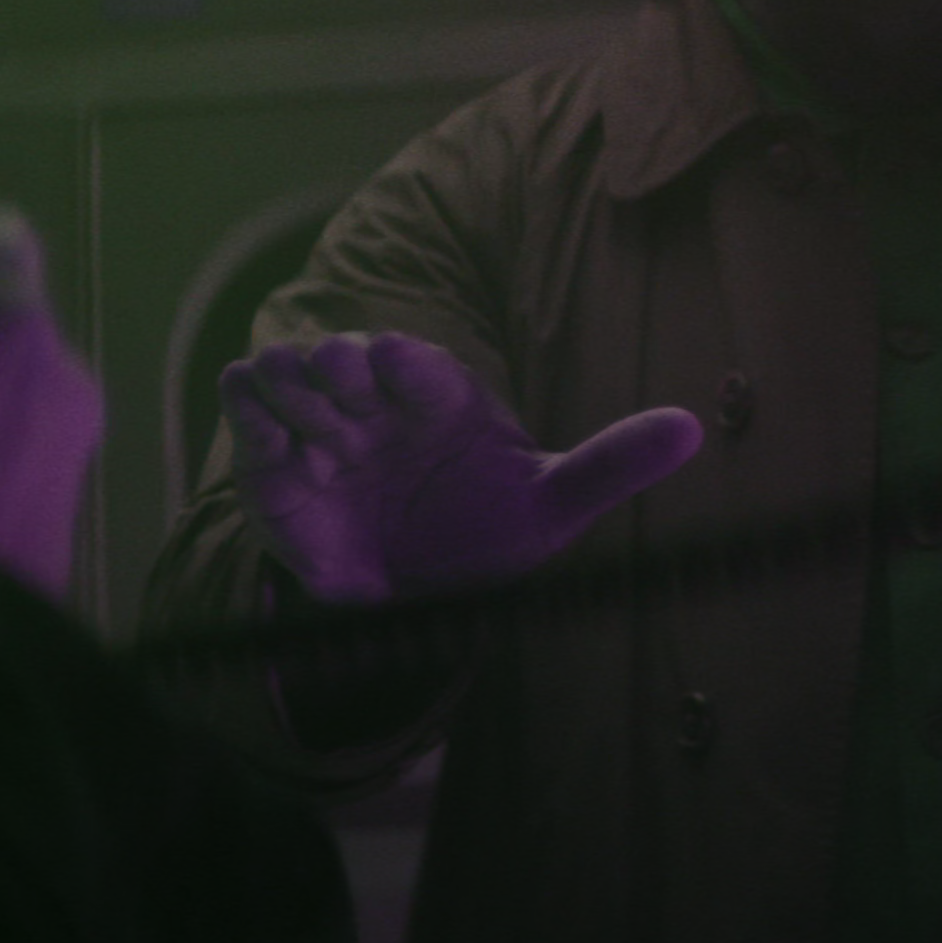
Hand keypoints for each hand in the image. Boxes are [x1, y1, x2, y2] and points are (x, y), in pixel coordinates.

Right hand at [222, 332, 698, 605]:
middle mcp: (379, 401)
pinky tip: (251, 397)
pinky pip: (251, 413)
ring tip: (294, 396)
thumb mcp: (550, 507)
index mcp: (443, 397)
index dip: (407, 359)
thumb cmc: (486, 527)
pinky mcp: (275, 460)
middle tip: (343, 379)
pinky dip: (246, 401)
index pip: (422, 366)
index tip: (397, 360)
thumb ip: (611, 465)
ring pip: (295, 376)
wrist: (414, 582)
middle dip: (342, 364)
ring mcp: (323, 427)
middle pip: (348, 360)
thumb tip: (695, 429)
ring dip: (290, 380)